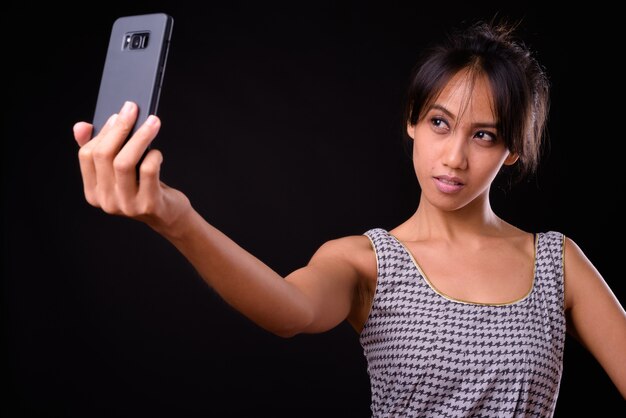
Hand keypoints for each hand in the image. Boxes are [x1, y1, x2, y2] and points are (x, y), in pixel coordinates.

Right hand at [73, 101, 190, 230]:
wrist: (168, 215)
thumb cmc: (143, 187)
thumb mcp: (119, 171)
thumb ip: (100, 150)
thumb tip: (81, 126)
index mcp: (94, 192)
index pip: (87, 156)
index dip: (102, 132)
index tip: (116, 115)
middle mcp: (107, 201)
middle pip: (105, 156)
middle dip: (120, 128)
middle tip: (133, 109)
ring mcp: (127, 205)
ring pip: (124, 162)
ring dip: (140, 137)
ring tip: (153, 122)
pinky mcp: (149, 204)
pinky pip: (148, 171)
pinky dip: (154, 156)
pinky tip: (158, 153)